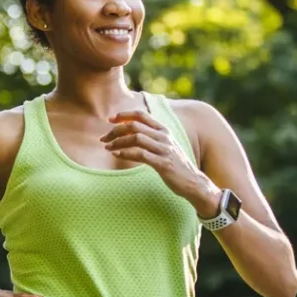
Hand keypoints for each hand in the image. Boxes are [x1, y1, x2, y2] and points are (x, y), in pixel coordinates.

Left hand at [101, 109, 220, 215]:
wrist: (193, 182)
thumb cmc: (175, 165)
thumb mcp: (164, 146)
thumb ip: (151, 137)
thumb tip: (130, 132)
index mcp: (163, 130)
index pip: (141, 115)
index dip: (124, 115)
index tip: (110, 120)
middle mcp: (164, 137)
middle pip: (135, 126)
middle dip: (116, 130)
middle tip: (104, 138)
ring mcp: (164, 149)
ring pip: (136, 138)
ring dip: (118, 142)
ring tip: (107, 147)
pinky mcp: (163, 163)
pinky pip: (140, 154)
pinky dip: (126, 153)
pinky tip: (117, 155)